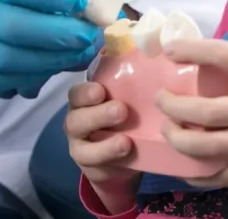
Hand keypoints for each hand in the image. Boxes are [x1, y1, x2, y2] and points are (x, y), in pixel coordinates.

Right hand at [65, 82, 140, 213]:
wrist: (123, 153)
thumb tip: (151, 59)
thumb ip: (129, 86)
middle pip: (77, 119)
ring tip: (125, 142)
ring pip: (84, 148)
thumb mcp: (125, 99)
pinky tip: (125, 155)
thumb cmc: (123, 116)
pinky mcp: (90, 167)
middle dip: (98, 115)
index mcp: (83, 102)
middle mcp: (76, 123)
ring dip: (105, 145)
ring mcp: (80, 147)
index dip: (86, 92)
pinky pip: (96, 166)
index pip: (76, 94)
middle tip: (121, 111)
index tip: (101, 91)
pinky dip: (110, 161)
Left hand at [155, 39, 227, 189]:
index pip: (226, 56)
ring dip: (178, 139)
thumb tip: (203, 56)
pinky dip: (198, 174)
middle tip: (161, 99)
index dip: (195, 50)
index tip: (170, 50)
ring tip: (168, 129)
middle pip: (207, 111)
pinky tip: (184, 166)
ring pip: (208, 146)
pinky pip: (221, 175)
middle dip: (173, 106)